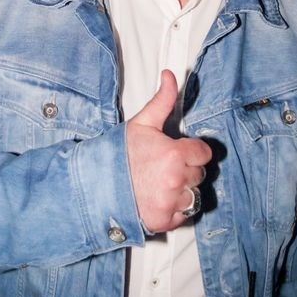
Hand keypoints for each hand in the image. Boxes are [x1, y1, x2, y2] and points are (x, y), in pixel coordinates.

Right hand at [126, 69, 211, 232]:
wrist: (93, 185)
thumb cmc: (116, 154)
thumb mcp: (140, 123)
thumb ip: (162, 100)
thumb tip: (171, 75)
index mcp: (174, 154)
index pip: (203, 153)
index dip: (190, 151)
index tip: (177, 152)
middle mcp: (176, 180)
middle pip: (199, 174)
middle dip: (185, 170)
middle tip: (162, 167)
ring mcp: (171, 202)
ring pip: (193, 195)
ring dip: (181, 191)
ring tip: (159, 184)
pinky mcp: (164, 221)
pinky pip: (183, 215)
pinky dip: (173, 209)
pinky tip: (156, 198)